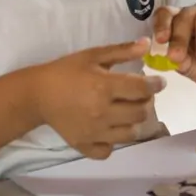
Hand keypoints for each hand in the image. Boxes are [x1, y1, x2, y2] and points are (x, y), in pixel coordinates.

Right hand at [31, 39, 165, 159]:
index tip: (158, 82)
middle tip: (139, 95)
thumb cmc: (66, 71)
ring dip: (133, 122)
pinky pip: (108, 151)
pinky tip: (109, 129)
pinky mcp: (84, 145)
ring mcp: (93, 132)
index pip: (142, 90)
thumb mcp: (94, 55)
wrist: (37, 94)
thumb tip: (147, 44)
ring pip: (130, 134)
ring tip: (125, 111)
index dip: (156, 85)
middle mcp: (102, 112)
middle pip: (140, 113)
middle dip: (145, 102)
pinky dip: (112, 142)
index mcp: (104, 87)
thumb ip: (122, 51)